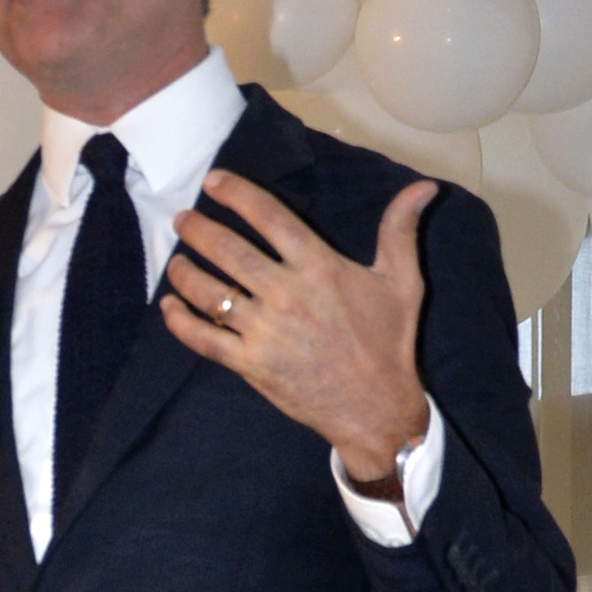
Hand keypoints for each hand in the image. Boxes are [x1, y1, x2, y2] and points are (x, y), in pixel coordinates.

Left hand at [159, 170, 434, 483]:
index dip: (237, 194)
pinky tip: (168, 306)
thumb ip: (400, 230)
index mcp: (319, 268)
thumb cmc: (389, 342)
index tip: (214, 182)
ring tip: (176, 259)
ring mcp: (264, 332)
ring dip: (185, 272)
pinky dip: (180, 321)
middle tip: (183, 218)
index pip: (269, 217)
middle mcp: (286, 295)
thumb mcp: (403, 282)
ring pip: (210, 293)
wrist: (376, 408)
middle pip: (230, 251)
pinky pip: (204, 339)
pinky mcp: (250, 365)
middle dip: (200, 229)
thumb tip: (422, 185)